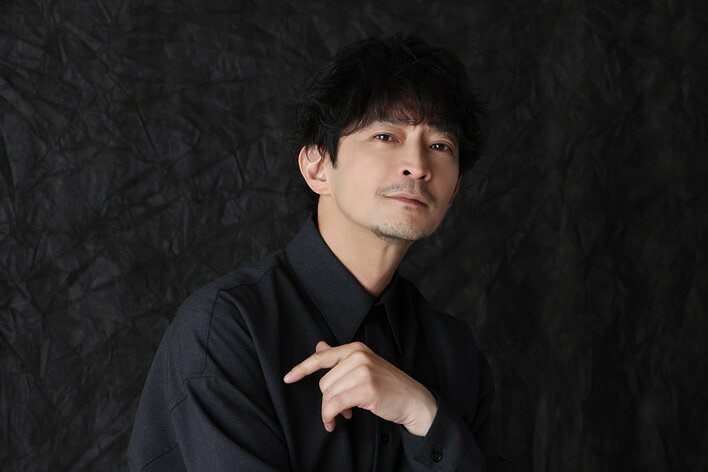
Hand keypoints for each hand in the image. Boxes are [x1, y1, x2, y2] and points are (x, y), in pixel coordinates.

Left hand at [283, 341, 436, 435]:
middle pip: (324, 382)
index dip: (302, 368)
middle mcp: (359, 355)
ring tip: (345, 414)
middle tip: (343, 408)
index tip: (288, 378)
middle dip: (329, 400)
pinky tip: (338, 421)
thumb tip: (319, 345)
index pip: (322, 357)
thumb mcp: (364, 367)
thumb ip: (340, 358)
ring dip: (331, 411)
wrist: (414, 401)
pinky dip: (331, 416)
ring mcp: (363, 370)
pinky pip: (335, 404)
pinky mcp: (367, 387)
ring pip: (328, 394)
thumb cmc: (388, 386)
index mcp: (356, 348)